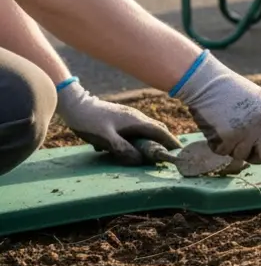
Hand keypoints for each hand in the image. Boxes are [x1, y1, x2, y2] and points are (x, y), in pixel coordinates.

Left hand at [56, 80, 180, 164]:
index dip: (171, 142)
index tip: (180, 152)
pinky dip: (141, 137)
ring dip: (152, 140)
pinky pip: (137, 129)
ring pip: (147, 129)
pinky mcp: (122, 118)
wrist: (75, 105)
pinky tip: (131, 146)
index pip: (161, 132)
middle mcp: (137, 117)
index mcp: (137, 121)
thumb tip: (139, 161)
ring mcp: (129, 116)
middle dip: (165, 141)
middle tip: (168, 155)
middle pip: (157, 129)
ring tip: (152, 153)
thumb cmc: (90, 121)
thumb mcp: (105, 138)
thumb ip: (123, 149)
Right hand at [171, 52, 260, 174]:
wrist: (207, 83)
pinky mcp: (228, 138)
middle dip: (256, 155)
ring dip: (233, 147)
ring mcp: (247, 131)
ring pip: (242, 156)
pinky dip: (218, 144)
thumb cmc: (233, 93)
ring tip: (228, 124)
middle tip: (245, 142)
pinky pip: (224, 153)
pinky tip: (217, 126)